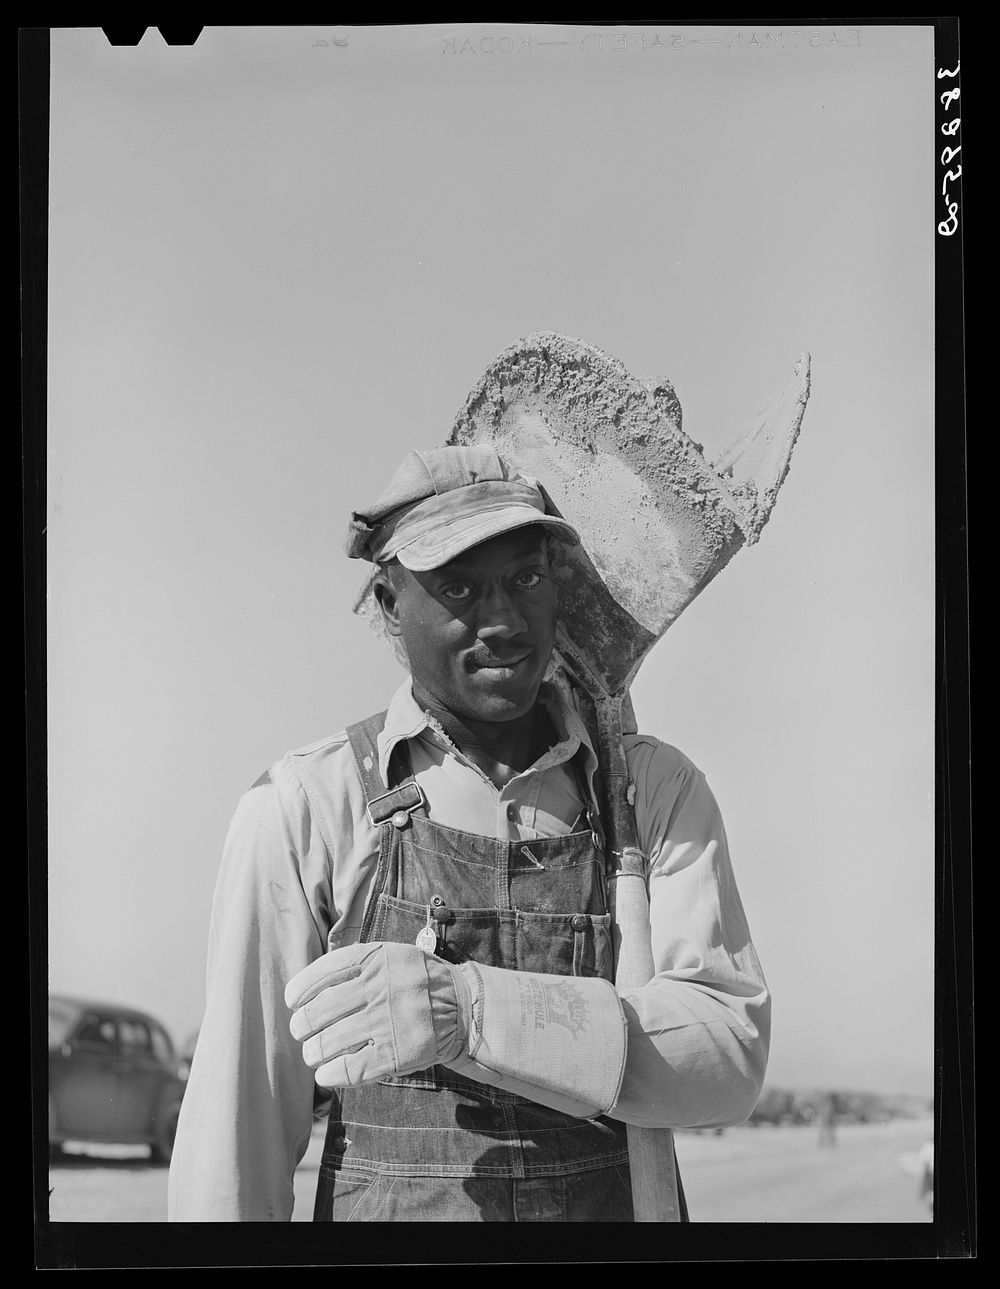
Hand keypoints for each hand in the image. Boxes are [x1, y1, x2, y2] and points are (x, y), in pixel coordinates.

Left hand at [284, 941, 463, 1087]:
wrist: (462, 1007)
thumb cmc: (416, 981)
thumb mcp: (389, 956)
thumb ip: (354, 965)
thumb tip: (306, 989)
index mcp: (374, 959)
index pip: (321, 973)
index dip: (299, 990)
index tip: (293, 1002)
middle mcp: (378, 988)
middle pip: (318, 1012)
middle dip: (301, 1026)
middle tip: (301, 1032)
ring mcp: (386, 1022)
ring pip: (328, 1043)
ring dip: (313, 1053)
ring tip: (314, 1054)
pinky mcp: (396, 1054)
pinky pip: (349, 1070)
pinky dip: (330, 1075)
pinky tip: (326, 1074)